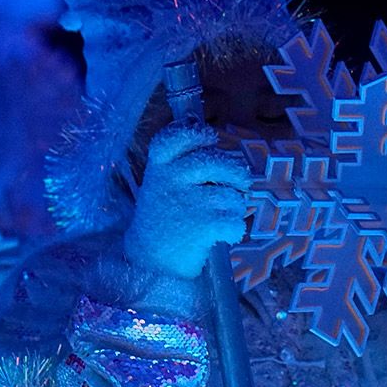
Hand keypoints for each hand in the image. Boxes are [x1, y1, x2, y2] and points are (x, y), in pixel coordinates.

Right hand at [123, 124, 248, 280]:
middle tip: (235, 186)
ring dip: (233, 208)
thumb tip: (200, 125)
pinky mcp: (203, 224)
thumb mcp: (160, 182)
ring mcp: (188, 201)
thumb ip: (178, 158)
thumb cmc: (163, 217)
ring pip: (233, 195)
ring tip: (217, 217)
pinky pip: (236, 221)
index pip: (179, 135)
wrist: (151, 260)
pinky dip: (233, 231)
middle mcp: (172, 178)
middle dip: (235, 175)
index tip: (208, 142)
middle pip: (218, 160)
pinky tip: (219, 235)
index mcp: (160, 165)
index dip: (199, 134)